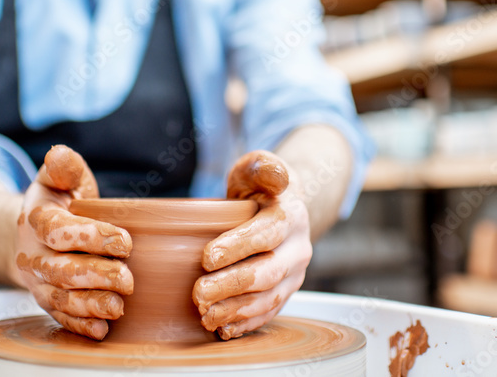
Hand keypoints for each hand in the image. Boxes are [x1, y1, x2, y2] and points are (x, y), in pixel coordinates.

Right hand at [12, 145, 133, 339]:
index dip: (91, 237)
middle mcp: (33, 254)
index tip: (125, 240)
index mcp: (37, 220)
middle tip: (128, 278)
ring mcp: (38, 282)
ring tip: (118, 305)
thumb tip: (59, 153)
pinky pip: (60, 317)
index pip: (58, 230)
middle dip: (96, 275)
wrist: (33, 236)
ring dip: (90, 304)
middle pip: (60, 270)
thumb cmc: (58, 203)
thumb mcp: (59, 179)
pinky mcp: (47, 302)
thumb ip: (63, 167)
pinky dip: (80, 325)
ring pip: (59, 298)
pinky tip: (102, 328)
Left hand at [192, 151, 312, 339]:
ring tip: (205, 315)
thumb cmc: (259, 186)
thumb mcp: (257, 166)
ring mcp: (295, 274)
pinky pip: (269, 313)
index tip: (206, 258)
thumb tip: (277, 175)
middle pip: (267, 273)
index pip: (267, 234)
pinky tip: (222, 329)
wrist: (282, 207)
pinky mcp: (286, 292)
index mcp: (292, 216)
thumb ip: (262, 166)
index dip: (238, 247)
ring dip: (236, 311)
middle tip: (198, 293)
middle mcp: (299, 248)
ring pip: (269, 299)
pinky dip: (246, 325)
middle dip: (231, 286)